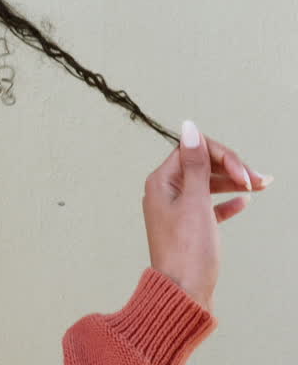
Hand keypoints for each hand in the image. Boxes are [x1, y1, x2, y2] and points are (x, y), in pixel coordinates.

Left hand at [142, 120, 271, 313]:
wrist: (184, 294)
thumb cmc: (187, 251)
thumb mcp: (195, 202)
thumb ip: (196, 164)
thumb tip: (189, 127)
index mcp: (160, 182)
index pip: (191, 150)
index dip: (222, 156)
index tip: (244, 174)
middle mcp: (164, 193)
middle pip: (201, 165)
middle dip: (231, 168)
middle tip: (260, 181)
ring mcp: (175, 210)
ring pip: (208, 186)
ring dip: (233, 183)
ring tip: (262, 186)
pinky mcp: (188, 228)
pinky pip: (209, 207)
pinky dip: (227, 202)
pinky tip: (245, 202)